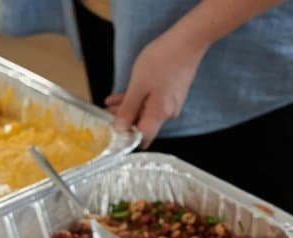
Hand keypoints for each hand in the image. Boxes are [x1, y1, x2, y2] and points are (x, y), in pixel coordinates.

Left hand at [106, 29, 205, 146]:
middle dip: (124, 120)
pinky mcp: (173, 94)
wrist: (186, 43)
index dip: (127, 138)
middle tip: (106, 114)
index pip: (143, 138)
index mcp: (160, 113)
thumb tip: (120, 128)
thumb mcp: (138, 85)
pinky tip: (126, 94)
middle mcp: (168, 113)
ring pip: (146, 112)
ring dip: (129, 108)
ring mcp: (172, 104)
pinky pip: (153, 103)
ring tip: (111, 102)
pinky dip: (139, 100)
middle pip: (143, 124)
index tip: (112, 132)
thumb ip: (128, 108)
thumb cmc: (163, 60)